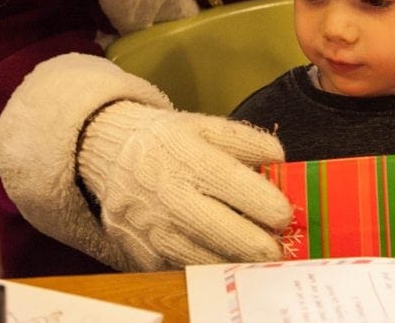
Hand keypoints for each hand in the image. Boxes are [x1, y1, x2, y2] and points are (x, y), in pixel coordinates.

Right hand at [78, 101, 292, 269]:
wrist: (110, 155)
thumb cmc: (167, 141)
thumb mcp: (204, 126)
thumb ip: (245, 141)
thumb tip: (279, 159)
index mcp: (187, 157)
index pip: (232, 184)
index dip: (265, 204)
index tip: (284, 214)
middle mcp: (169, 196)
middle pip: (222, 232)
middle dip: (259, 245)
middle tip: (278, 247)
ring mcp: (154, 229)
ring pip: (206, 259)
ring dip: (236, 260)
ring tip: (255, 254)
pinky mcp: (143, 254)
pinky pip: (184, 269)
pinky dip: (208, 266)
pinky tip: (224, 258)